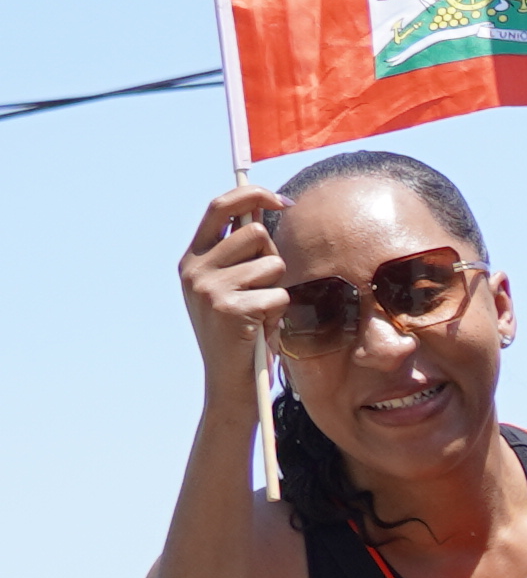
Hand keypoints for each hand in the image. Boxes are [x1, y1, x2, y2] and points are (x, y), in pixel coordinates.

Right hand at [176, 186, 285, 396]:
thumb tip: (264, 204)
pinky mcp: (229, 308)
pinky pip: (279, 295)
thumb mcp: (233, 285)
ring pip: (272, 264)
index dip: (252, 194)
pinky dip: (279, 314)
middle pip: (256, 233)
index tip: (283, 199)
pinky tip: (260, 329)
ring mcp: (208, 288)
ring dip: (277, 289)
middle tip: (263, 290)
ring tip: (260, 313)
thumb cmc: (242, 331)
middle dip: (273, 258)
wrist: (229, 382)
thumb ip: (242, 250)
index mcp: (193, 259)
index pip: (220, 207)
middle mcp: (194, 269)